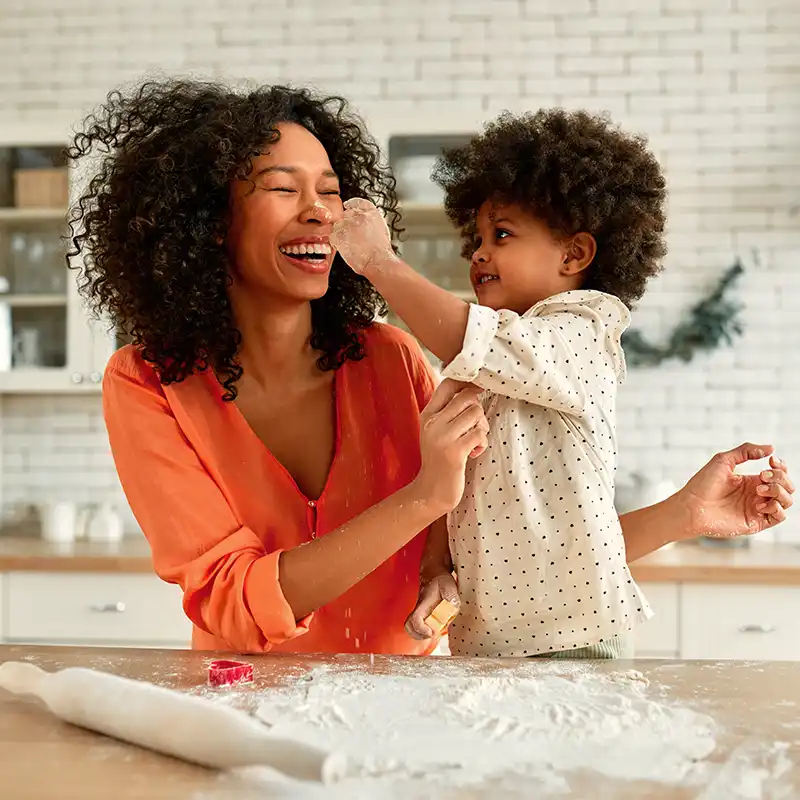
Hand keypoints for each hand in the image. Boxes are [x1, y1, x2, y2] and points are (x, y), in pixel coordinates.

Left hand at [330, 198, 396, 274]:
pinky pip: (332, 236)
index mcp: (371, 212)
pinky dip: (336, 243)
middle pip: (346, 214)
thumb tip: (366, 223)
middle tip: (350, 235)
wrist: (377, 261)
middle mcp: (358, 215)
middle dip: (346, 224)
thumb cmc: (381, 251)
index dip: (351, 205)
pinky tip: (345, 249)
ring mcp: (347, 224)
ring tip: (350, 245)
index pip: (357, 202)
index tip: (347, 207)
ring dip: (341, 234)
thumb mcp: (382, 230)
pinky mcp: (338, 235)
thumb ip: (371, 222)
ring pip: (337, 225)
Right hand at [405, 572, 459, 639]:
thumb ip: (451, 597)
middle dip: (420, 635)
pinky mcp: (423, 615)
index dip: (422, 629)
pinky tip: (438, 627)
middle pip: (409, 628)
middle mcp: (419, 610)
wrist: (434, 573)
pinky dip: (426, 631)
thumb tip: (452, 607)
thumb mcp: (448, 586)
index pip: (415, 620)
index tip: (431, 632)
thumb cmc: (440, 580)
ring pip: (413, 629)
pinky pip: (419, 627)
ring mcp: (420, 613)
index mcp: (423, 604)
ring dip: (422, 635)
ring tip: (436, 631)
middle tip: (433, 633)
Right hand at [413, 378, 488, 512]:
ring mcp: (442, 437)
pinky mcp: (454, 451)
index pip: (447, 385)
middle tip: (475, 427)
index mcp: (427, 415)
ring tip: (474, 440)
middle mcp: (432, 422)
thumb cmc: (440, 460)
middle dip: (478, 410)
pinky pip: (480, 433)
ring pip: (476, 413)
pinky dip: (482, 442)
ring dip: (482, 427)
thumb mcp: (437, 431)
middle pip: (467, 397)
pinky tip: (474, 452)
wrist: (431, 491)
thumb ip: (448, 412)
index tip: (478, 389)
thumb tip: (472, 388)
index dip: (467, 382)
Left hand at [679, 443, 793, 537]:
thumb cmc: (702, 484)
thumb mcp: (724, 460)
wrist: (691, 506)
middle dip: (781, 477)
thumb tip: (771, 448)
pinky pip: (779, 517)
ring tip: (758, 489)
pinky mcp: (755, 522)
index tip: (772, 460)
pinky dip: (776, 507)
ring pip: (787, 501)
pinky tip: (760, 503)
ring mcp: (757, 509)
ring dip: (779, 491)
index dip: (781, 466)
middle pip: (787, 486)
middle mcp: (757, 495)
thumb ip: (746, 451)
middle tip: (762, 475)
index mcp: (751, 481)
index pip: (779, 474)